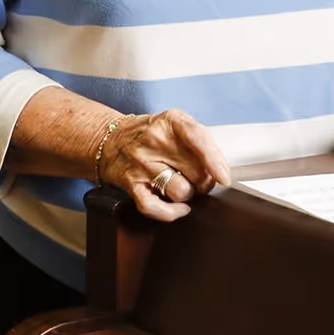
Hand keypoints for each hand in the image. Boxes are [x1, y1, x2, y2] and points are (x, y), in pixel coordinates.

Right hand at [99, 108, 230, 222]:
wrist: (110, 140)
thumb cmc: (151, 135)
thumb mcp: (176, 123)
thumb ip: (200, 140)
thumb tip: (222, 171)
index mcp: (170, 121)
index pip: (197, 138)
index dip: (214, 161)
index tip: (223, 177)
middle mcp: (154, 140)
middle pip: (195, 171)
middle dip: (204, 181)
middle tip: (200, 179)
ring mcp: (141, 163)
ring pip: (180, 191)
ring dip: (188, 195)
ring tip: (185, 188)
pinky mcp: (130, 184)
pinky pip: (154, 207)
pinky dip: (171, 213)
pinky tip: (179, 208)